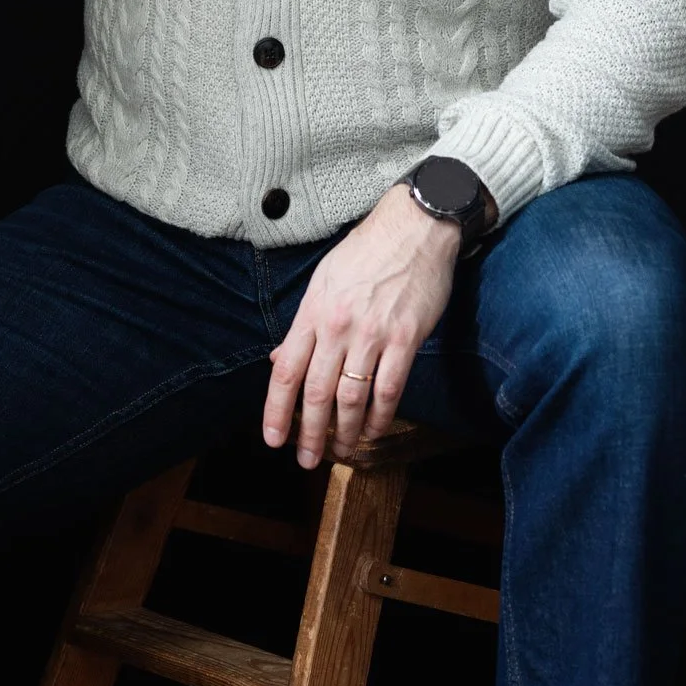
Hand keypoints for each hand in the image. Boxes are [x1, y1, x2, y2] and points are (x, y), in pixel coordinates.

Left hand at [262, 185, 460, 466]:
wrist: (413, 226)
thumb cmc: (366, 251)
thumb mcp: (324, 279)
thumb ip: (304, 323)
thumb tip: (280, 358)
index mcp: (313, 311)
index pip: (286, 370)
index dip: (276, 410)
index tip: (272, 438)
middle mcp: (337, 325)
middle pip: (316, 391)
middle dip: (308, 432)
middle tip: (305, 459)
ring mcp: (372, 333)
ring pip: (351, 397)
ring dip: (345, 431)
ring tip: (342, 450)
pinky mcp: (405, 337)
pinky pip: (389, 388)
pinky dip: (380, 416)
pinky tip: (374, 430)